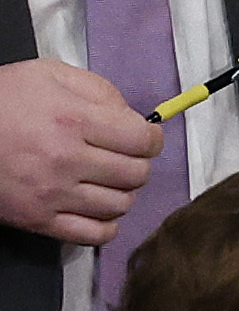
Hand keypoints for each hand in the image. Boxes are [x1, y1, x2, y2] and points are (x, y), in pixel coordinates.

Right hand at [0, 58, 157, 240]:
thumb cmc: (1, 100)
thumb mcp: (47, 75)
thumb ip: (98, 90)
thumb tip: (133, 118)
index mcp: (72, 120)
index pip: (142, 141)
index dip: (151, 139)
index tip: (144, 138)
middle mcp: (65, 160)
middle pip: (136, 174)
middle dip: (138, 164)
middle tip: (123, 158)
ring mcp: (51, 195)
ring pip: (120, 205)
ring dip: (122, 193)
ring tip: (107, 181)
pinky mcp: (37, 221)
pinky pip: (94, 235)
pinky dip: (106, 224)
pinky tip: (97, 208)